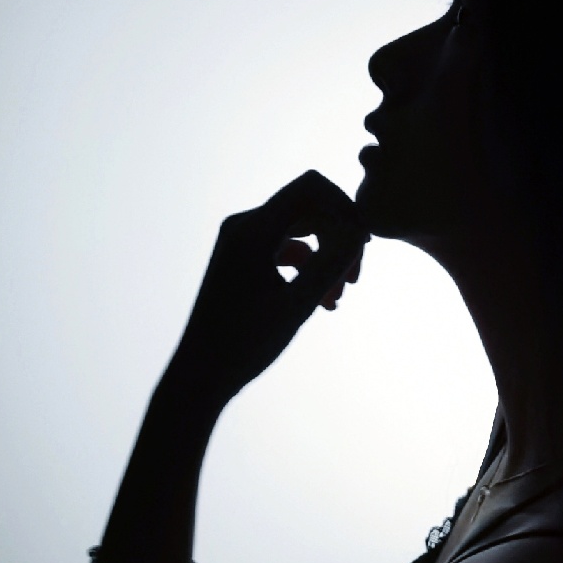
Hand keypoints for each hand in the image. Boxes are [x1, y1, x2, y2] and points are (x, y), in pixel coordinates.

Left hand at [166, 171, 366, 411]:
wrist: (199, 375)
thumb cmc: (244, 344)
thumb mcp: (298, 304)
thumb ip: (332, 263)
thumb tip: (360, 230)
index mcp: (252, 229)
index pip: (311, 187)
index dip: (344, 207)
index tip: (363, 244)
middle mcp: (244, 226)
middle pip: (309, 208)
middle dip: (338, 238)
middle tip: (355, 280)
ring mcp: (241, 243)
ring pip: (301, 231)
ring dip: (326, 257)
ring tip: (338, 297)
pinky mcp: (243, 261)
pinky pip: (286, 249)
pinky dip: (308, 269)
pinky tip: (323, 302)